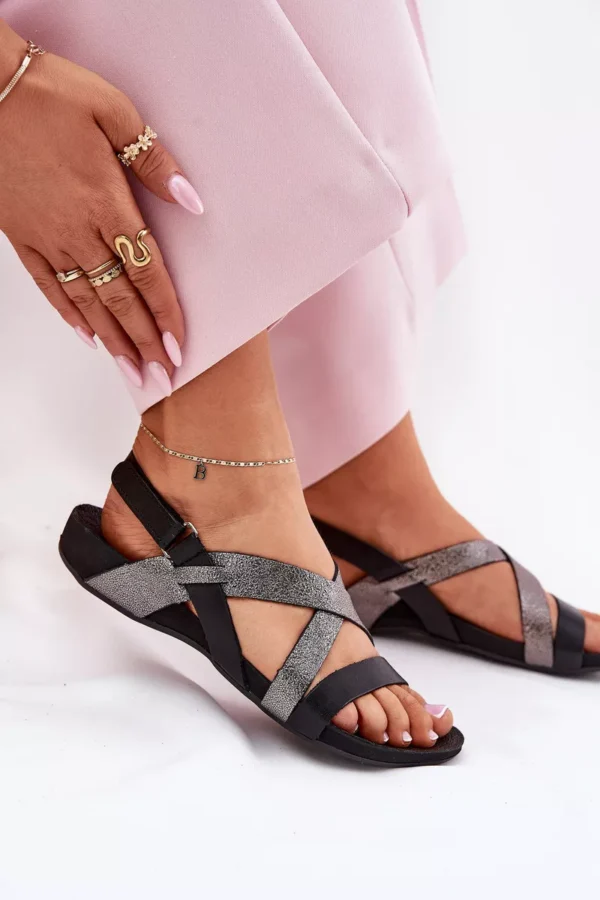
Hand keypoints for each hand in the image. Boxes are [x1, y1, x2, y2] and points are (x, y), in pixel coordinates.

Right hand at [0, 26, 203, 391]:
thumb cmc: (51, 93)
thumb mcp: (115, 113)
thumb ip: (154, 162)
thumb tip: (192, 201)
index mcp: (108, 204)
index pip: (147, 274)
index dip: (166, 314)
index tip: (180, 348)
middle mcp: (78, 231)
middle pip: (119, 299)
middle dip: (143, 342)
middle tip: (161, 377)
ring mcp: (46, 237)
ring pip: (85, 301)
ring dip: (111, 340)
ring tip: (130, 371)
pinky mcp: (19, 235)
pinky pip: (47, 285)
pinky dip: (67, 314)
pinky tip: (85, 336)